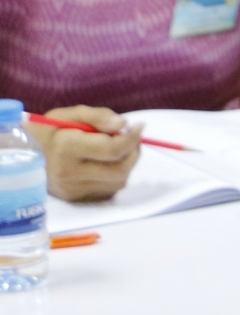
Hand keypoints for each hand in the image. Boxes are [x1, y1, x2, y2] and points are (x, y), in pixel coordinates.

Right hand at [26, 105, 141, 202]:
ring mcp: (73, 189)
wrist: (24, 156)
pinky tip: (105, 164)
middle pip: (120, 169)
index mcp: (67, 148)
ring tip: (117, 150)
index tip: (139, 126)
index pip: (112, 149)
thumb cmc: (50, 131)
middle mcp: (69, 172)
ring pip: (118, 181)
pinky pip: (109, 190)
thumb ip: (99, 116)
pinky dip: (115, 176)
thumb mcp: (71, 114)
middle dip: (133, 152)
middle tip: (131, 139)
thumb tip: (124, 124)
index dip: (132, 138)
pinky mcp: (77, 199)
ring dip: (126, 164)